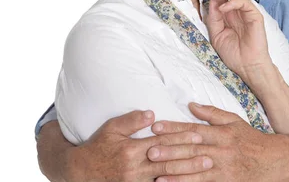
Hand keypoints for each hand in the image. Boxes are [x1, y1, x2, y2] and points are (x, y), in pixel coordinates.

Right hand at [65, 110, 212, 181]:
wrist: (79, 173)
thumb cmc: (98, 146)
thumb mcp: (111, 128)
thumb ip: (131, 120)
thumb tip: (152, 114)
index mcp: (131, 149)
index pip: (162, 142)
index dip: (181, 139)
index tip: (198, 136)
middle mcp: (135, 168)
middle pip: (168, 161)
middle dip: (189, 159)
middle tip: (209, 156)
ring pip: (165, 177)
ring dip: (186, 174)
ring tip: (203, 170)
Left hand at [151, 103, 288, 181]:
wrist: (272, 161)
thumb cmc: (251, 140)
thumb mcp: (234, 121)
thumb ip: (212, 113)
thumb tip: (191, 105)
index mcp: (222, 132)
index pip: (194, 129)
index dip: (174, 127)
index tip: (156, 127)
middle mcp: (221, 148)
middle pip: (192, 148)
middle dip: (170, 149)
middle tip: (150, 149)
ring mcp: (222, 166)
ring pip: (195, 167)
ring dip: (174, 169)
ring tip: (155, 169)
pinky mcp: (224, 181)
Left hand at [204, 0, 271, 80]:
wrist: (247, 67)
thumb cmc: (233, 54)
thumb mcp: (216, 35)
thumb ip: (213, 18)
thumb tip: (211, 1)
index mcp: (228, 15)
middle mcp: (238, 12)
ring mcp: (248, 13)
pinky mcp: (256, 16)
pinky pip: (246, 3)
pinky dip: (234, 2)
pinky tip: (224, 7)